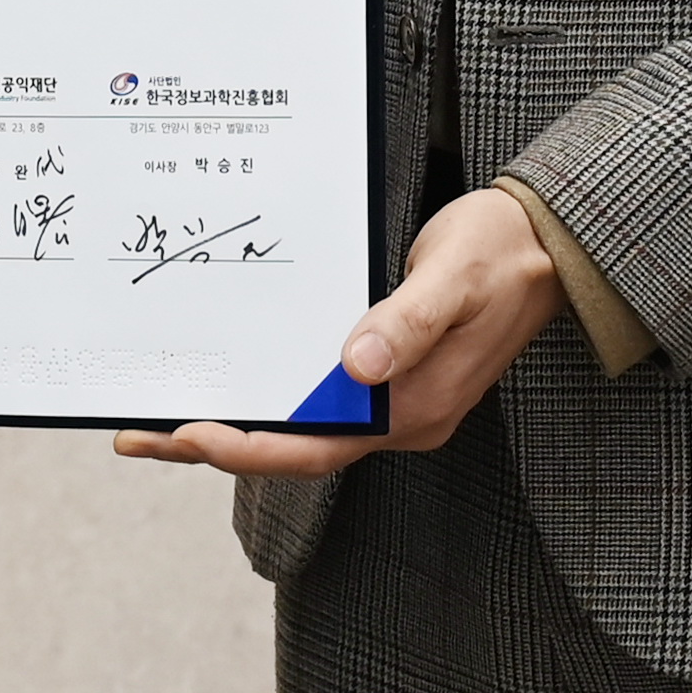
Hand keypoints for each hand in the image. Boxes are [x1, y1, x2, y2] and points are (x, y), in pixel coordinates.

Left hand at [111, 185, 567, 477]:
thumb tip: (356, 366)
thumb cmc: (500, 250)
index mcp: (415, 408)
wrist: (550, 244)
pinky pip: (319, 402)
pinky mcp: (393, 376)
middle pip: (295, 448)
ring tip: (163, 417)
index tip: (187, 435)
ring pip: (302, 428)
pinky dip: (272, 398)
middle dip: (216, 445)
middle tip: (140, 433)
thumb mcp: (454, 277)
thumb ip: (407, 321)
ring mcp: (398, 401)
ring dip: (238, 425)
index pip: (314, 448)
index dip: (246, 448)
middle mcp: (402, 418)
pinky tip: (235, 381)